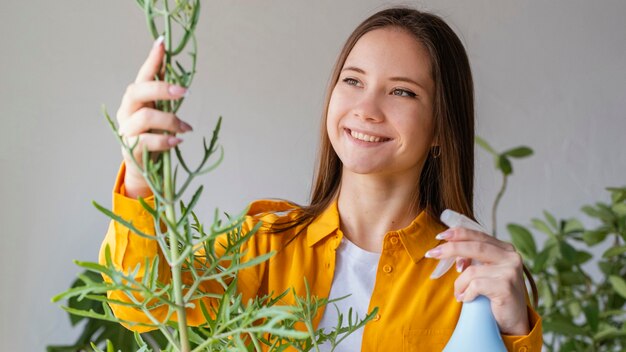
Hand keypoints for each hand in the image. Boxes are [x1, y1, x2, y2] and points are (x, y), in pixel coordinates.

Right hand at [116, 36, 192, 197]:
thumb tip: (178, 75)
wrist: (144, 168)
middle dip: (161, 89)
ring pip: (145, 117)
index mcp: (135, 99)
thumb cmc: (154, 136)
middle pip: (137, 91)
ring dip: (171, 121)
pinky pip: (148, 141)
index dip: (152, 59)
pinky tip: (177, 141)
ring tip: (186, 128)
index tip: (162, 43)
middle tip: (184, 92)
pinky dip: (166, 140)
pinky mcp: (130, 148)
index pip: (143, 75)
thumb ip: (165, 98)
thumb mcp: (161, 114)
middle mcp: (127, 111)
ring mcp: (126, 129)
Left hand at [425, 228, 529, 335]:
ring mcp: (510, 272)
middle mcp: (511, 257)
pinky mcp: (506, 287)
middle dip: (450, 249)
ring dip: (459, 284)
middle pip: (475, 247)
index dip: (459, 234)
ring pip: (471, 271)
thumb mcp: (486, 273)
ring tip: (460, 294)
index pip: (479, 236)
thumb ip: (475, 260)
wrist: (514, 322)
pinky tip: (467, 299)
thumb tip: (454, 254)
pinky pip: (475, 286)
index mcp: (506, 250)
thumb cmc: (496, 296)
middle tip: (432, 253)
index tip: (440, 234)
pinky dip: (467, 293)